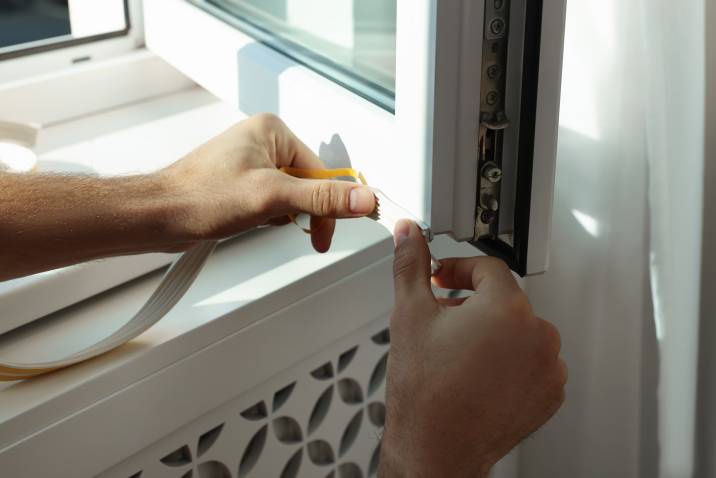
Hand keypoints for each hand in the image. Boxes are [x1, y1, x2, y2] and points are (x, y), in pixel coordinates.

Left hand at [161, 113, 375, 251]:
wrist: (158, 216)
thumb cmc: (200, 197)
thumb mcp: (271, 198)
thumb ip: (321, 198)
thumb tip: (362, 199)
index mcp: (272, 131)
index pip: (321, 171)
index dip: (327, 205)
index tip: (328, 232)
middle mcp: (262, 142)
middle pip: (307, 184)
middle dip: (297, 210)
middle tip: (285, 225)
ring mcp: (251, 162)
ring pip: (289, 196)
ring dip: (279, 215)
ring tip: (252, 217)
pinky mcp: (241, 182)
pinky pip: (271, 201)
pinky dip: (265, 216)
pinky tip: (245, 220)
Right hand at [380, 220, 566, 476]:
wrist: (436, 449)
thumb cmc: (425, 391)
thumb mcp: (410, 314)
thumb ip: (411, 265)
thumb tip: (409, 233)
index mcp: (508, 307)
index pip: (487, 268)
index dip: (458, 270)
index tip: (441, 280)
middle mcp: (538, 334)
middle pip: (504, 300)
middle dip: (472, 304)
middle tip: (442, 320)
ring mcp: (549, 367)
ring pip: (519, 330)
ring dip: (492, 332)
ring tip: (459, 352)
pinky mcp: (551, 394)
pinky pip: (533, 361)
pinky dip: (510, 361)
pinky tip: (479, 373)